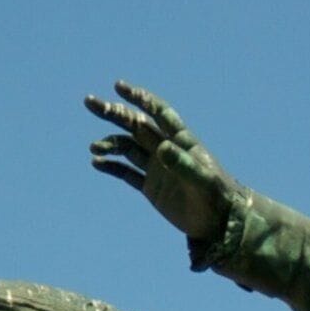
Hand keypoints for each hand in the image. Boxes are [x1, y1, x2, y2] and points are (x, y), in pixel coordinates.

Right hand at [86, 82, 236, 252]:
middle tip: (90, 102)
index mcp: (181, 141)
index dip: (140, 98)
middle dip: (114, 112)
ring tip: (93, 147)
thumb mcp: (202, 181)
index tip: (119, 87)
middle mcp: (166, 149)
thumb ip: (183, 164)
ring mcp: (157, 168)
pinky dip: (111, 166)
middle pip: (136, 125)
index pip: (158, 112)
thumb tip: (162, 148)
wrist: (219, 223)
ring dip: (110, 143)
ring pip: (128, 147)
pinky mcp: (151, 187)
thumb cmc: (217, 198)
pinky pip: (127, 173)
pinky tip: (96, 162)